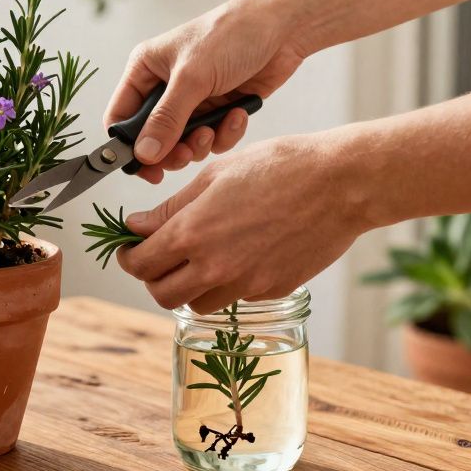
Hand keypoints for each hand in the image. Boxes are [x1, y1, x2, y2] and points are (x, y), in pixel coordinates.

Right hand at [104, 0, 307, 183]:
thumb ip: (166, 119)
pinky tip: (238, 114)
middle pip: (152, 138)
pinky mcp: (219, 108)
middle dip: (171, 150)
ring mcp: (193, 99)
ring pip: (183, 142)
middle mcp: (164, 86)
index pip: (120, 117)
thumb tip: (142, 154)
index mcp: (145, 70)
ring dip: (201, 144)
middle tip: (186, 155)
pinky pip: (213, 137)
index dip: (127, 145)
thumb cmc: (232, 35)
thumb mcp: (193, 78)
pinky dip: (225, 133)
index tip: (144, 168)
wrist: (285, 25)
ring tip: (214, 130)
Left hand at [115, 134, 371, 313]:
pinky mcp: (271, 290)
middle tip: (161, 257)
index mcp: (192, 234)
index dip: (129, 257)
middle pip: (162, 295)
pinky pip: (235, 298)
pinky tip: (240, 254)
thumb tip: (136, 226)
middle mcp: (214, 267)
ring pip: (197, 303)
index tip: (132, 248)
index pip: (140, 265)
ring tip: (201, 257)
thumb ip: (171, 208)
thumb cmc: (279, 167)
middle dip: (154, 278)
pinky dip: (227, 283)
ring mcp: (245, 284)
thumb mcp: (214, 176)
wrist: (340, 184)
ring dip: (190, 286)